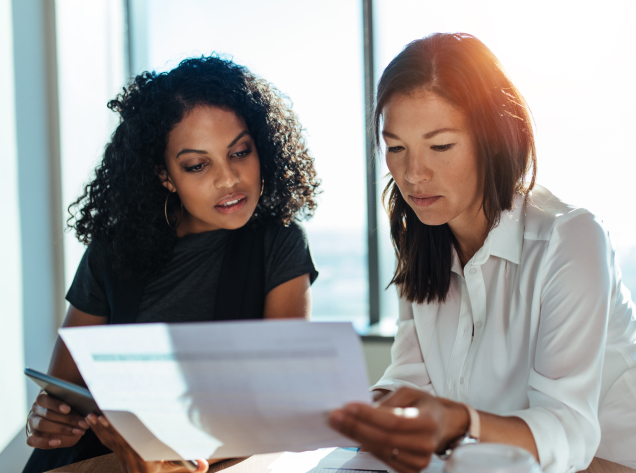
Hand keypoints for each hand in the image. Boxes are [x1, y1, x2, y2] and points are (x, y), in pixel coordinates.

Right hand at [26, 391, 88, 448]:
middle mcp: (36, 409)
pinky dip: (44, 442)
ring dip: (62, 429)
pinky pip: (32, 440)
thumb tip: (87, 400)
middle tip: (84, 423)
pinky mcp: (31, 437)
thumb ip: (77, 400)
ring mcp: (33, 423)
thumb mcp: (75, 403)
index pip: (44, 399)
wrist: (65, 425)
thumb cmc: (72, 410)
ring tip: (79, 431)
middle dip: (68, 419)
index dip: (55, 404)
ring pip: (42, 425)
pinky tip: (57, 442)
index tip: (68, 409)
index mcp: (43, 397)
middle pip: (47, 414)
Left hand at [86, 414, 208, 472]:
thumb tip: (204, 463)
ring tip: (91, 416)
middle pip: (117, 441)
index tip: (117, 423)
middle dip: (107, 427)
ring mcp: (123, 457)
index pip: (132, 445)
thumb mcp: (179, 471)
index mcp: (144, 461)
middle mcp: (131, 460)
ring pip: (109, 441)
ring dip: (99, 429)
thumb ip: (193, 469)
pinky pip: (106, 442)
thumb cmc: (164, 472)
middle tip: (98, 414)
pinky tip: (92, 420)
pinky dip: (99, 431)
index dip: (123, 434)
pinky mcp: (119, 453)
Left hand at [329, 387, 467, 472]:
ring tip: (339, 424)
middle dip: (355, 426)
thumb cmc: (423, 406)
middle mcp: (425, 444)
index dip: (368, 415)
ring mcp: (419, 461)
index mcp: (428, 421)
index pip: (393, 421)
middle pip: (383, 438)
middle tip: (335, 416)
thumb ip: (388, 402)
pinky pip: (383, 459)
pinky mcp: (411, 470)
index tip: (347, 407)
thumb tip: (364, 412)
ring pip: (380, 450)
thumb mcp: (408, 393)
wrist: (441, 424)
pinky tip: (354, 436)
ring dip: (356, 437)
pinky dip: (366, 447)